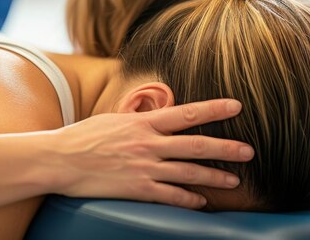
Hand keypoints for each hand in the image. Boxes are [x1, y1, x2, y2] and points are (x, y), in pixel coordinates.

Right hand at [52, 99, 253, 208]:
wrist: (59, 159)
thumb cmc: (83, 137)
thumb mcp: (113, 120)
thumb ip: (139, 121)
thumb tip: (156, 118)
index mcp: (143, 122)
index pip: (187, 113)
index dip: (214, 109)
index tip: (237, 106)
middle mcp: (148, 143)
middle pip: (196, 144)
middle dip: (226, 147)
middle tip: (249, 150)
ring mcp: (144, 167)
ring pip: (189, 172)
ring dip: (215, 176)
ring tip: (234, 179)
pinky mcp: (137, 188)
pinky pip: (170, 196)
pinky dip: (189, 200)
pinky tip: (201, 202)